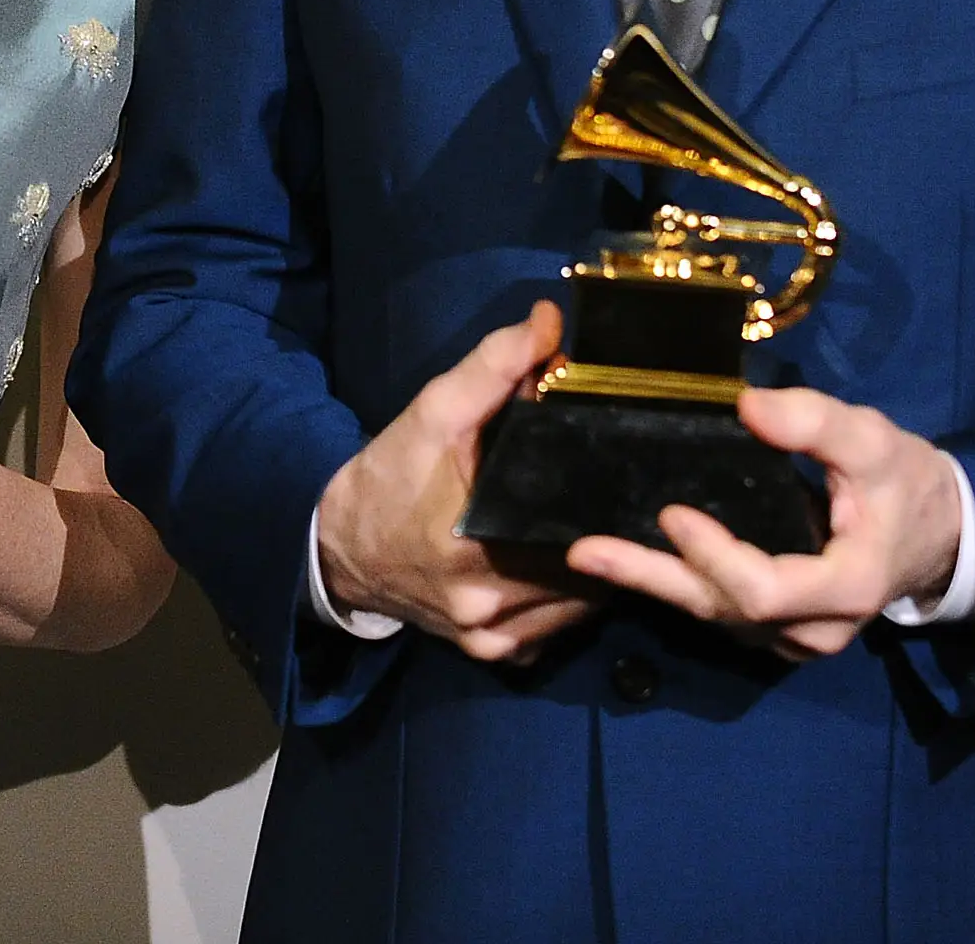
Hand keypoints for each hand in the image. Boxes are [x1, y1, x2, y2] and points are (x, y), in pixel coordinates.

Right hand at [315, 301, 598, 662]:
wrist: (339, 547)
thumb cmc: (389, 475)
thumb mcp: (433, 411)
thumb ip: (493, 365)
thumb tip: (552, 320)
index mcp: (477, 545)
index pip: (578, 528)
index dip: (612, 502)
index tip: (635, 470)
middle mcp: (489, 604)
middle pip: (587, 572)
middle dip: (610, 535)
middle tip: (630, 494)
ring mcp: (492, 638)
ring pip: (579, 606)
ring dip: (597, 570)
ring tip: (609, 524)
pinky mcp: (492, 654)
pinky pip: (554, 630)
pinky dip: (568, 601)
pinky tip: (570, 564)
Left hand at [564, 385, 961, 660]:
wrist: (937, 531)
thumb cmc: (906, 481)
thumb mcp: (874, 440)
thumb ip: (816, 422)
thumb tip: (747, 406)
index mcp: (846, 587)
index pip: (766, 590)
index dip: (715, 556)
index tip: (673, 512)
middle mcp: (816, 629)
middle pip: (722, 611)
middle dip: (650, 579)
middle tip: (585, 552)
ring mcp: (795, 638)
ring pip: (715, 616)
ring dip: (654, 583)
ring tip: (590, 552)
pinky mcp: (778, 630)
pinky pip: (720, 612)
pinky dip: (676, 584)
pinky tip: (630, 558)